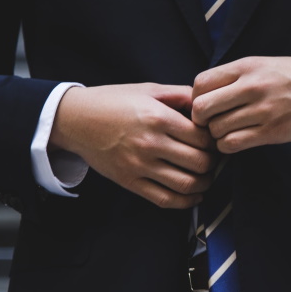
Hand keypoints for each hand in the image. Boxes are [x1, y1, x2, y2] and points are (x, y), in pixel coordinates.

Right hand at [51, 83, 217, 208]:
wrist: (76, 120)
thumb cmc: (114, 101)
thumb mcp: (148, 89)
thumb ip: (181, 94)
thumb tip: (208, 102)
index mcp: (158, 118)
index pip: (202, 137)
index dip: (214, 140)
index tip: (214, 139)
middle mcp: (150, 143)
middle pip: (200, 162)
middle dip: (213, 162)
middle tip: (213, 158)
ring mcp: (139, 166)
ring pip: (186, 184)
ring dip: (204, 184)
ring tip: (206, 176)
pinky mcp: (130, 182)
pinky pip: (165, 199)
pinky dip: (186, 202)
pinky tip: (194, 195)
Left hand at [191, 55, 290, 153]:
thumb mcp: (265, 64)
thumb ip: (236, 77)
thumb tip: (204, 95)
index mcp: (247, 66)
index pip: (200, 83)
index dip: (196, 98)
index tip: (206, 105)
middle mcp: (252, 86)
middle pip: (201, 109)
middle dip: (201, 120)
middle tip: (211, 123)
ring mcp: (263, 110)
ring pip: (216, 130)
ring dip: (217, 135)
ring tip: (229, 131)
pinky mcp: (273, 132)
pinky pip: (233, 144)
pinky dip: (229, 146)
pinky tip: (238, 140)